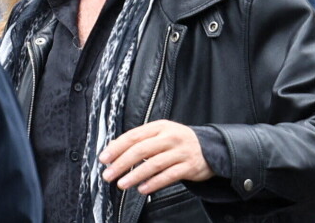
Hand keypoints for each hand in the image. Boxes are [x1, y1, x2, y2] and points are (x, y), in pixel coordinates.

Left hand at [99, 119, 213, 194]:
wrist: (210, 148)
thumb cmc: (178, 142)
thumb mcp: (160, 134)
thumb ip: (139, 140)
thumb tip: (113, 146)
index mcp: (160, 126)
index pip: (134, 135)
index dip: (117, 147)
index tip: (104, 158)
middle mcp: (170, 137)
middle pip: (141, 149)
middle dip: (122, 163)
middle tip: (108, 174)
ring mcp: (180, 151)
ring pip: (154, 164)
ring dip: (135, 175)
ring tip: (122, 184)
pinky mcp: (189, 166)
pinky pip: (169, 176)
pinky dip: (154, 183)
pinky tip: (142, 189)